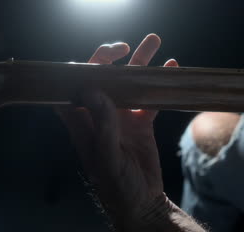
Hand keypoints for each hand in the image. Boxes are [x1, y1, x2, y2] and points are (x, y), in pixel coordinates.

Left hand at [58, 34, 178, 229]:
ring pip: (127, 84)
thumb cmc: (116, 186)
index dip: (77, 69)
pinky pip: (148, 98)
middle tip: (124, 47)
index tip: (95, 60)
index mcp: (82, 122)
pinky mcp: (139, 122)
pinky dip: (159, 85)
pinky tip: (171, 68)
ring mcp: (120, 117)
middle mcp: (98, 115)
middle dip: (110, 59)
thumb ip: (102, 126)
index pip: (71, 89)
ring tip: (154, 41)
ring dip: (139, 63)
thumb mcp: (107, 158)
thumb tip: (93, 90)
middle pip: (100, 79)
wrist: (141, 203)